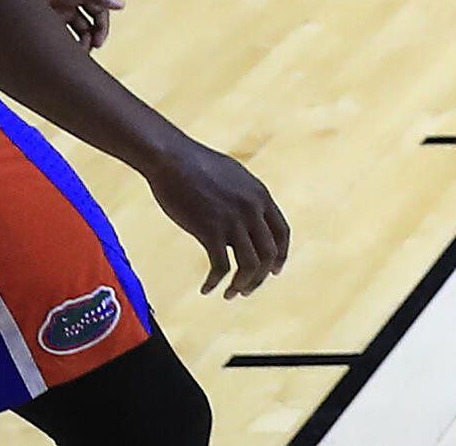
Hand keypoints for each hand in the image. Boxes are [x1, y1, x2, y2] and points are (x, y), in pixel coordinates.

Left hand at [25, 0, 119, 48]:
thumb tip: (122, 5)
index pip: (98, 11)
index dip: (102, 25)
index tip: (99, 42)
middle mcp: (66, 5)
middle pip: (89, 25)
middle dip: (93, 38)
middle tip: (90, 50)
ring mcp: (52, 17)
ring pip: (75, 35)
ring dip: (80, 46)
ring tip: (76, 56)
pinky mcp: (40, 27)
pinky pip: (59, 40)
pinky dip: (65, 49)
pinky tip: (64, 56)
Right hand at [147, 140, 290, 297]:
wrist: (173, 160)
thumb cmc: (197, 166)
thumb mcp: (233, 177)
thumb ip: (245, 197)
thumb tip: (246, 214)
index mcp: (261, 196)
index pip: (282, 233)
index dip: (281, 255)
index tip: (274, 271)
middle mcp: (253, 209)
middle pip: (270, 253)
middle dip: (260, 277)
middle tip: (246, 290)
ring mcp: (234, 220)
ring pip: (251, 264)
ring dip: (242, 284)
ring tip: (230, 295)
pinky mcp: (210, 230)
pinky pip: (221, 266)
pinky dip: (216, 282)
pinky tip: (206, 289)